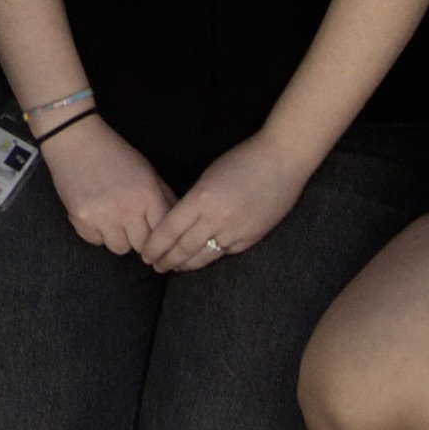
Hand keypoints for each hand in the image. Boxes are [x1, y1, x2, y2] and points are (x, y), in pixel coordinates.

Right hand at [34, 114, 171, 257]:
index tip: (156, 242)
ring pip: (119, 248)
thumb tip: (178, 224)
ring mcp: (103, 217)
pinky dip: (97, 233)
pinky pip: (96, 242)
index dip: (160, 240)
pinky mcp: (81, 220)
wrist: (76, 140)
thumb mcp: (148, 171)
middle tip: (133, 226)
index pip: (162, 235)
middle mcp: (127, 210)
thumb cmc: (115, 154)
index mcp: (148, 197)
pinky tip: (96, 214)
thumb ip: (165, 198)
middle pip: (142, 247)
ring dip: (119, 237)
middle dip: (140, 239)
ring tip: (113, 218)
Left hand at [141, 132, 314, 272]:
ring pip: (203, 257)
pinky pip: (225, 252)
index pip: (169, 231)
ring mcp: (235, 231)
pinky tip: (201, 259)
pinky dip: (210, 257)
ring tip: (174, 268)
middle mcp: (216, 219)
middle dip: (166, 260)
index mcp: (201, 199)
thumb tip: (179, 224)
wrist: (282, 161)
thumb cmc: (242, 161)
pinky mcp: (251, 238)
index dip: (155, 246)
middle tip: (154, 266)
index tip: (146, 254)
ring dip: (185, 265)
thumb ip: (194, 202)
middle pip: (183, 249)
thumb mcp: (208, 176)